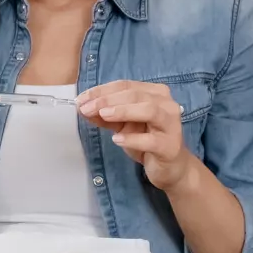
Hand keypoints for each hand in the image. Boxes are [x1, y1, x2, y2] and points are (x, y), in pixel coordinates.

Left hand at [78, 81, 194, 192]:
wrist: (170, 167)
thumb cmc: (147, 141)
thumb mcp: (123, 125)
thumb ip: (105, 115)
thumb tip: (83, 107)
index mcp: (155, 93)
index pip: (126, 85)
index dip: (102, 91)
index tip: (81, 99)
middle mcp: (167, 105)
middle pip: (136, 95)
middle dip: (108, 100)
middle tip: (87, 108)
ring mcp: (171, 125)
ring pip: (149, 110)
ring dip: (123, 111)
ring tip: (103, 115)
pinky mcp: (170, 146)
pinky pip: (151, 140)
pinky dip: (132, 139)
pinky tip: (117, 139)